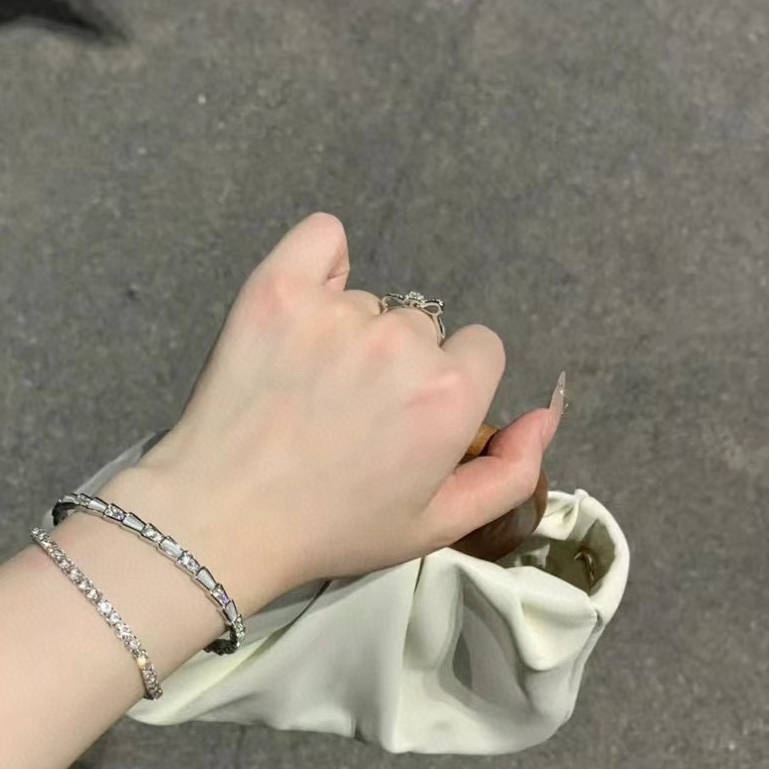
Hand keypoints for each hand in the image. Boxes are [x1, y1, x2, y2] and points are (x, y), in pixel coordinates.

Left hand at [130, 212, 561, 600]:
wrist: (222, 519)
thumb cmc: (331, 529)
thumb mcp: (436, 526)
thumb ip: (509, 473)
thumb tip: (547, 412)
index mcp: (450, 394)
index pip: (480, 350)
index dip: (444, 386)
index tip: (403, 420)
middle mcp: (403, 342)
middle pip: (421, 329)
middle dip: (395, 366)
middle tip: (343, 417)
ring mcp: (337, 311)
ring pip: (366, 304)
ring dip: (347, 334)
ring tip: (303, 390)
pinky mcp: (277, 289)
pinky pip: (321, 239)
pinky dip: (319, 262)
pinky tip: (302, 308)